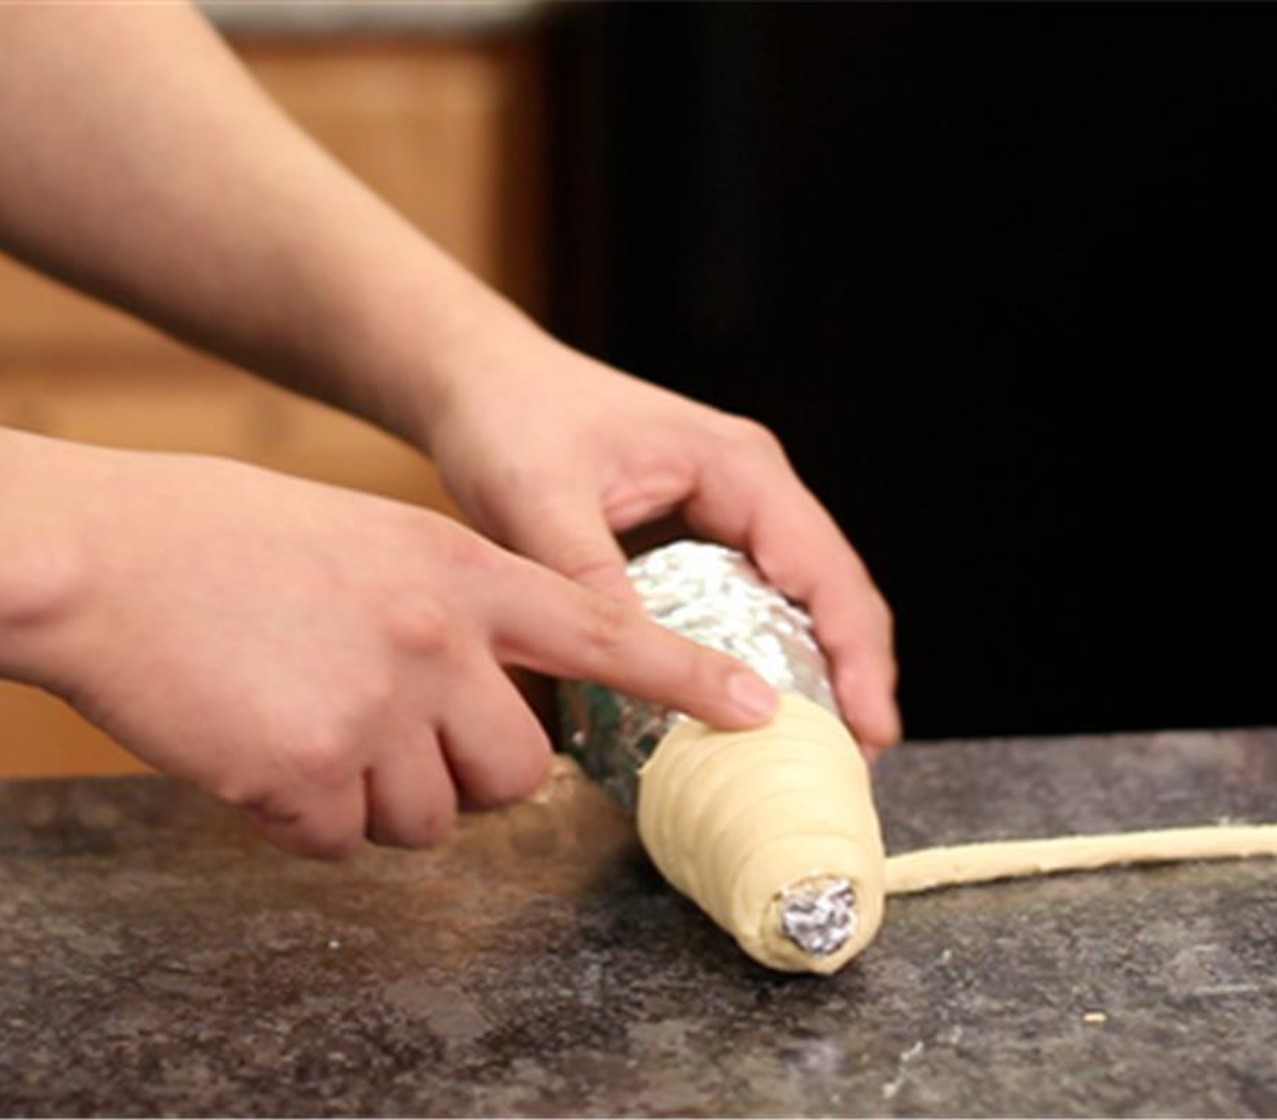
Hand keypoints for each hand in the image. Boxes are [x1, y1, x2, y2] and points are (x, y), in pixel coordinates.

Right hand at [3, 435, 780, 856]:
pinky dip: (312, 818)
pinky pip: (345, 841)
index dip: (686, 679)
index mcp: (463, 571)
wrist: (107, 554)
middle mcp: (437, 638)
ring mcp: (374, 707)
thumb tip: (499, 701)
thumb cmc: (235, 542)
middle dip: (470, 774)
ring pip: (435, 819)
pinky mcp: (303, 775)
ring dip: (384, 798)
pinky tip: (262, 749)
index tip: (757, 710)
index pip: (603, 633)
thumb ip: (460, 612)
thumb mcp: (377, 544)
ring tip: (311, 724)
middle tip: (397, 733)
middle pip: (518, 771)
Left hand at [425, 311, 901, 754]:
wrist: (477, 379)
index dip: (856, 654)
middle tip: (858, 762)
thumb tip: (648, 669)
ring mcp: (731, 507)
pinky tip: (758, 708)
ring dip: (822, 671)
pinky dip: (771, 655)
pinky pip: (758, 599)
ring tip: (825, 752)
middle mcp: (752, 484)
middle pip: (834, 589)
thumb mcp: (540, 500)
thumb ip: (593, 578)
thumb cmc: (509, 418)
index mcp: (738, 467)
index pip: (825, 569)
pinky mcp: (701, 531)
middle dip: (856, 675)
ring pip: (804, 598)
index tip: (869, 729)